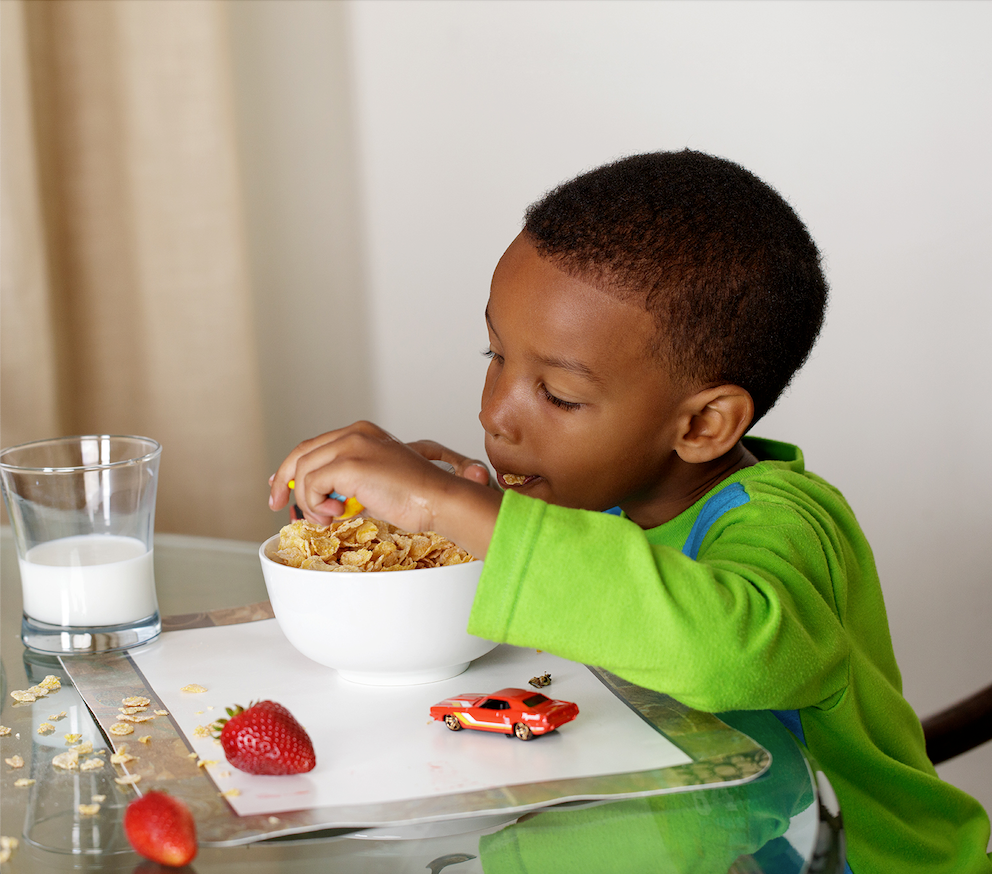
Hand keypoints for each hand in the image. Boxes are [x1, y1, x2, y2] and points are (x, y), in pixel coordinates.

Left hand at [268, 422, 500, 555]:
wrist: (437, 499)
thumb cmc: (415, 496)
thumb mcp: (375, 480)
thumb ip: (347, 481)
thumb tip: (320, 497)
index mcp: (362, 432)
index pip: (314, 445)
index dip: (291, 466)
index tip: (281, 485)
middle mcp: (354, 433)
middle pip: (301, 453)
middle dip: (284, 481)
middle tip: (277, 504)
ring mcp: (352, 445)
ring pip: (304, 472)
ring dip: (308, 501)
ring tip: (327, 517)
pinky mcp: (349, 464)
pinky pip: (313, 485)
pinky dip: (315, 504)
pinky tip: (334, 514)